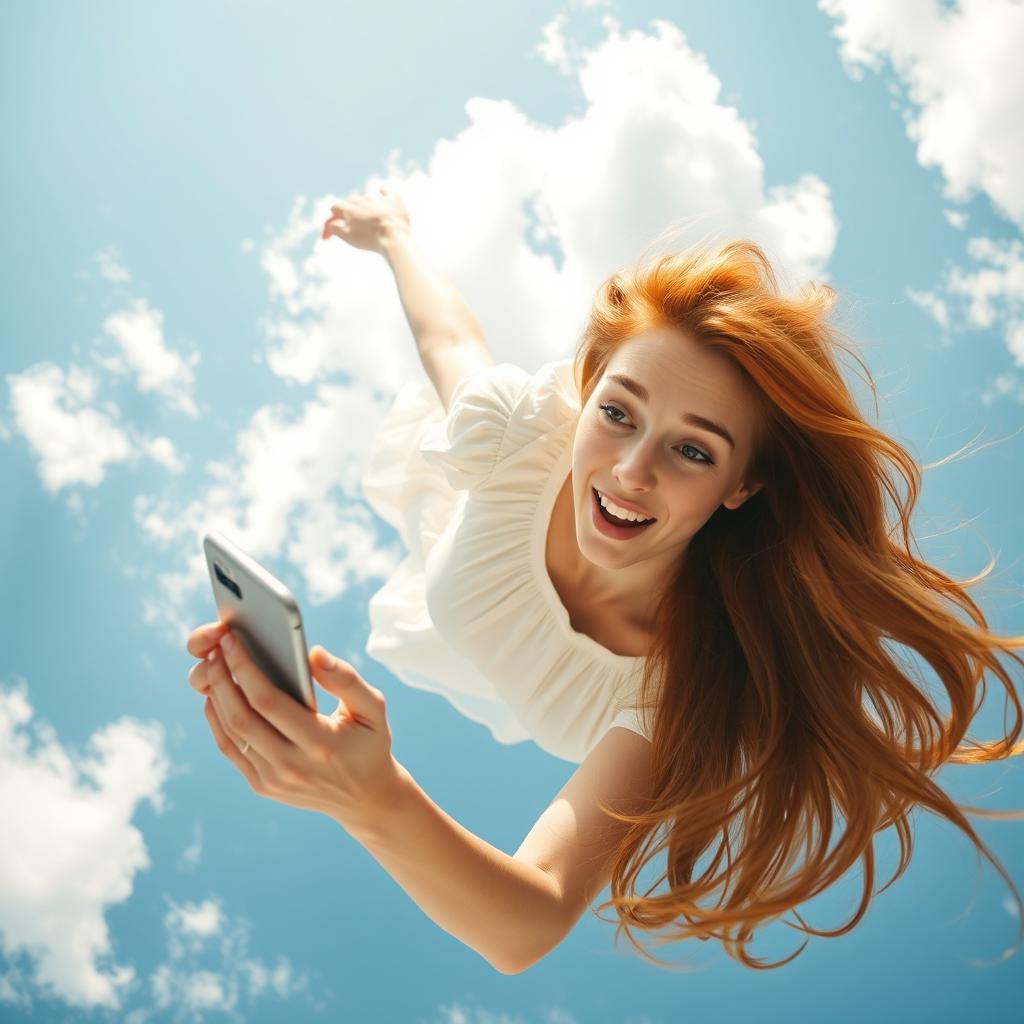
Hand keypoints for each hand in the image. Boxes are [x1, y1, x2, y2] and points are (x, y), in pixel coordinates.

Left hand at [185, 622, 400, 825]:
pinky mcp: (263, 786)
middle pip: (242, 717)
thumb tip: (313, 653)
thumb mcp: (373, 707)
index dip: (244, 668)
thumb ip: (346, 679)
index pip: (268, 701)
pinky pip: (230, 750)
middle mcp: (293, 766)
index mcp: (321, 743)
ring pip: (231, 734)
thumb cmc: (369, 742)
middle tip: (215, 649)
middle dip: (222, 678)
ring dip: (216, 697)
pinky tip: (215, 697)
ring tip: (213, 667)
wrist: (365, 797)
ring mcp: (274, 780)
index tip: (231, 640)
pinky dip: (217, 721)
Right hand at [320, 185, 411, 253]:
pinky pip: (387, 192)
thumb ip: (335, 229)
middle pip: (350, 202)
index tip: (329, 235)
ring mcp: (378, 199)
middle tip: (346, 224)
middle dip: (346, 212)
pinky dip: (382, 192)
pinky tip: (380, 190)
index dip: (330, 221)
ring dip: (362, 206)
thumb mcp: (348, 237)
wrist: (394, 238)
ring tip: (363, 217)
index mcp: (350, 208)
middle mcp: (363, 200)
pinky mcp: (393, 201)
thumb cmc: (370, 240)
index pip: (335, 207)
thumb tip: (330, 224)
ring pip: (366, 198)